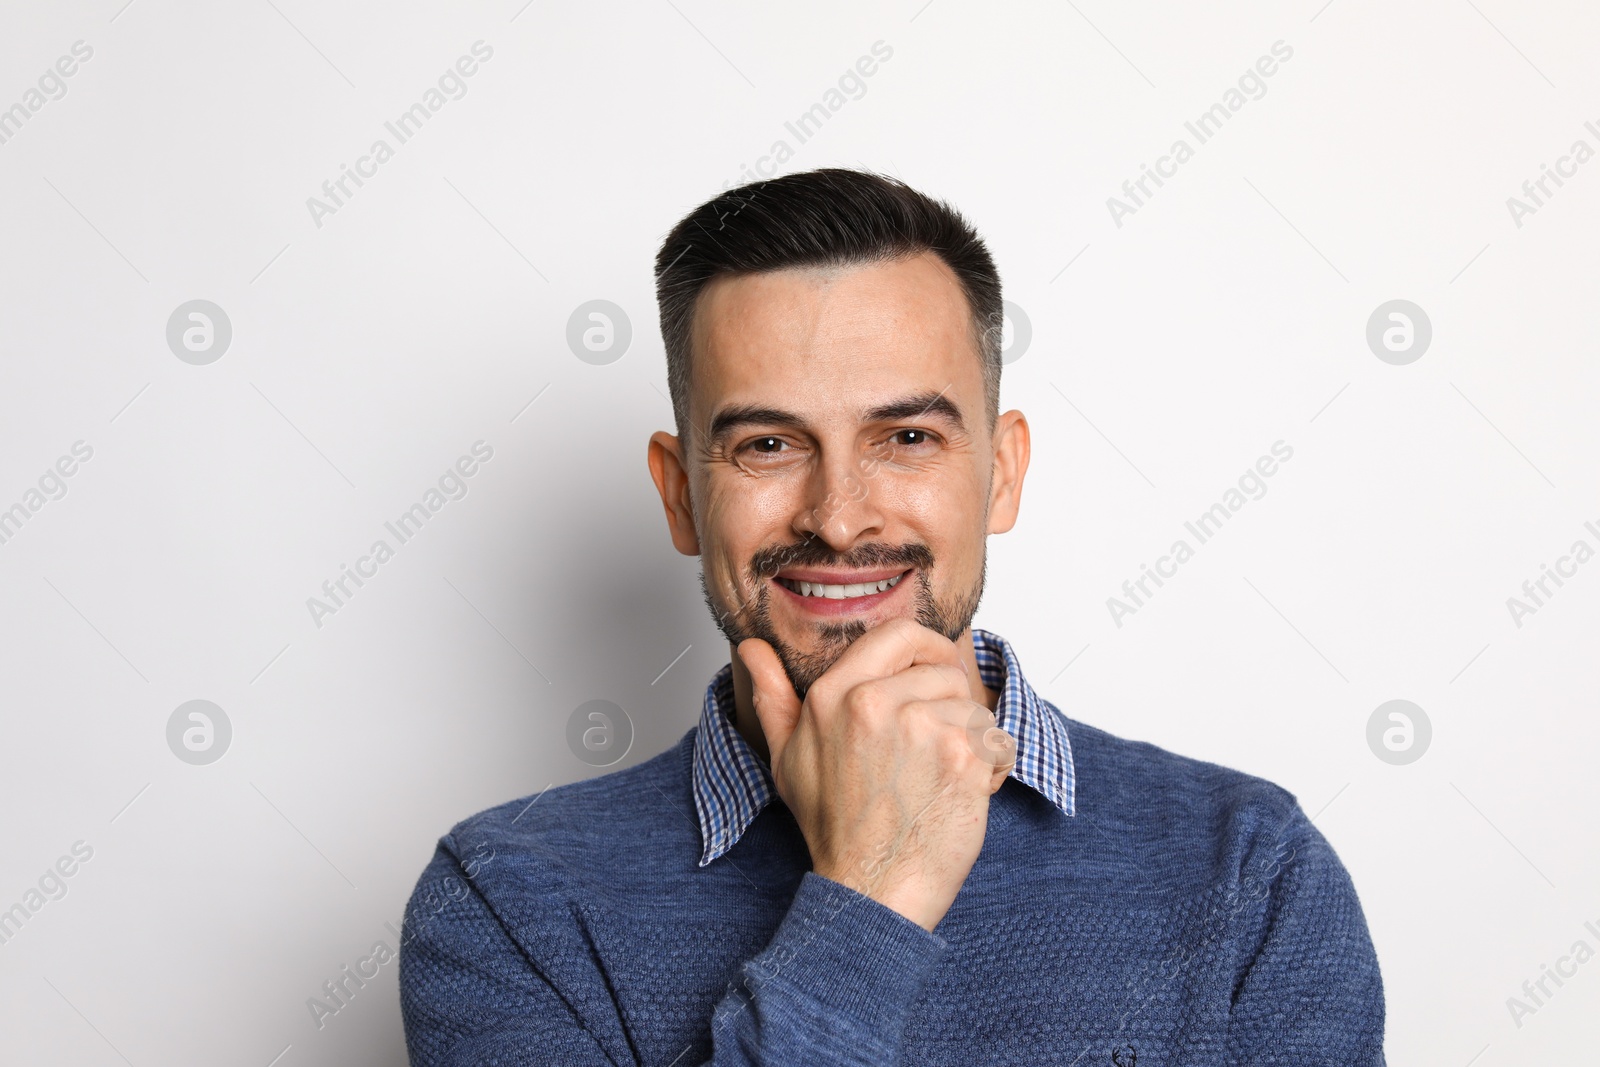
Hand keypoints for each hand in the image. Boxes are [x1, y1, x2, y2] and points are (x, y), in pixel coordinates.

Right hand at [738, 618, 1015, 931]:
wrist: (872, 888)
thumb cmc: (835, 827)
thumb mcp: (788, 757)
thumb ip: (773, 696)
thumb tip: (752, 650)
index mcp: (835, 695)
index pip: (900, 633)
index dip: (927, 648)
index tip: (936, 670)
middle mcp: (876, 703)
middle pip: (946, 671)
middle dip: (951, 706)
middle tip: (934, 749)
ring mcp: (922, 727)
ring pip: (974, 706)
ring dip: (971, 740)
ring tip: (941, 777)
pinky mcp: (962, 756)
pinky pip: (996, 739)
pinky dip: (992, 767)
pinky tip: (962, 793)